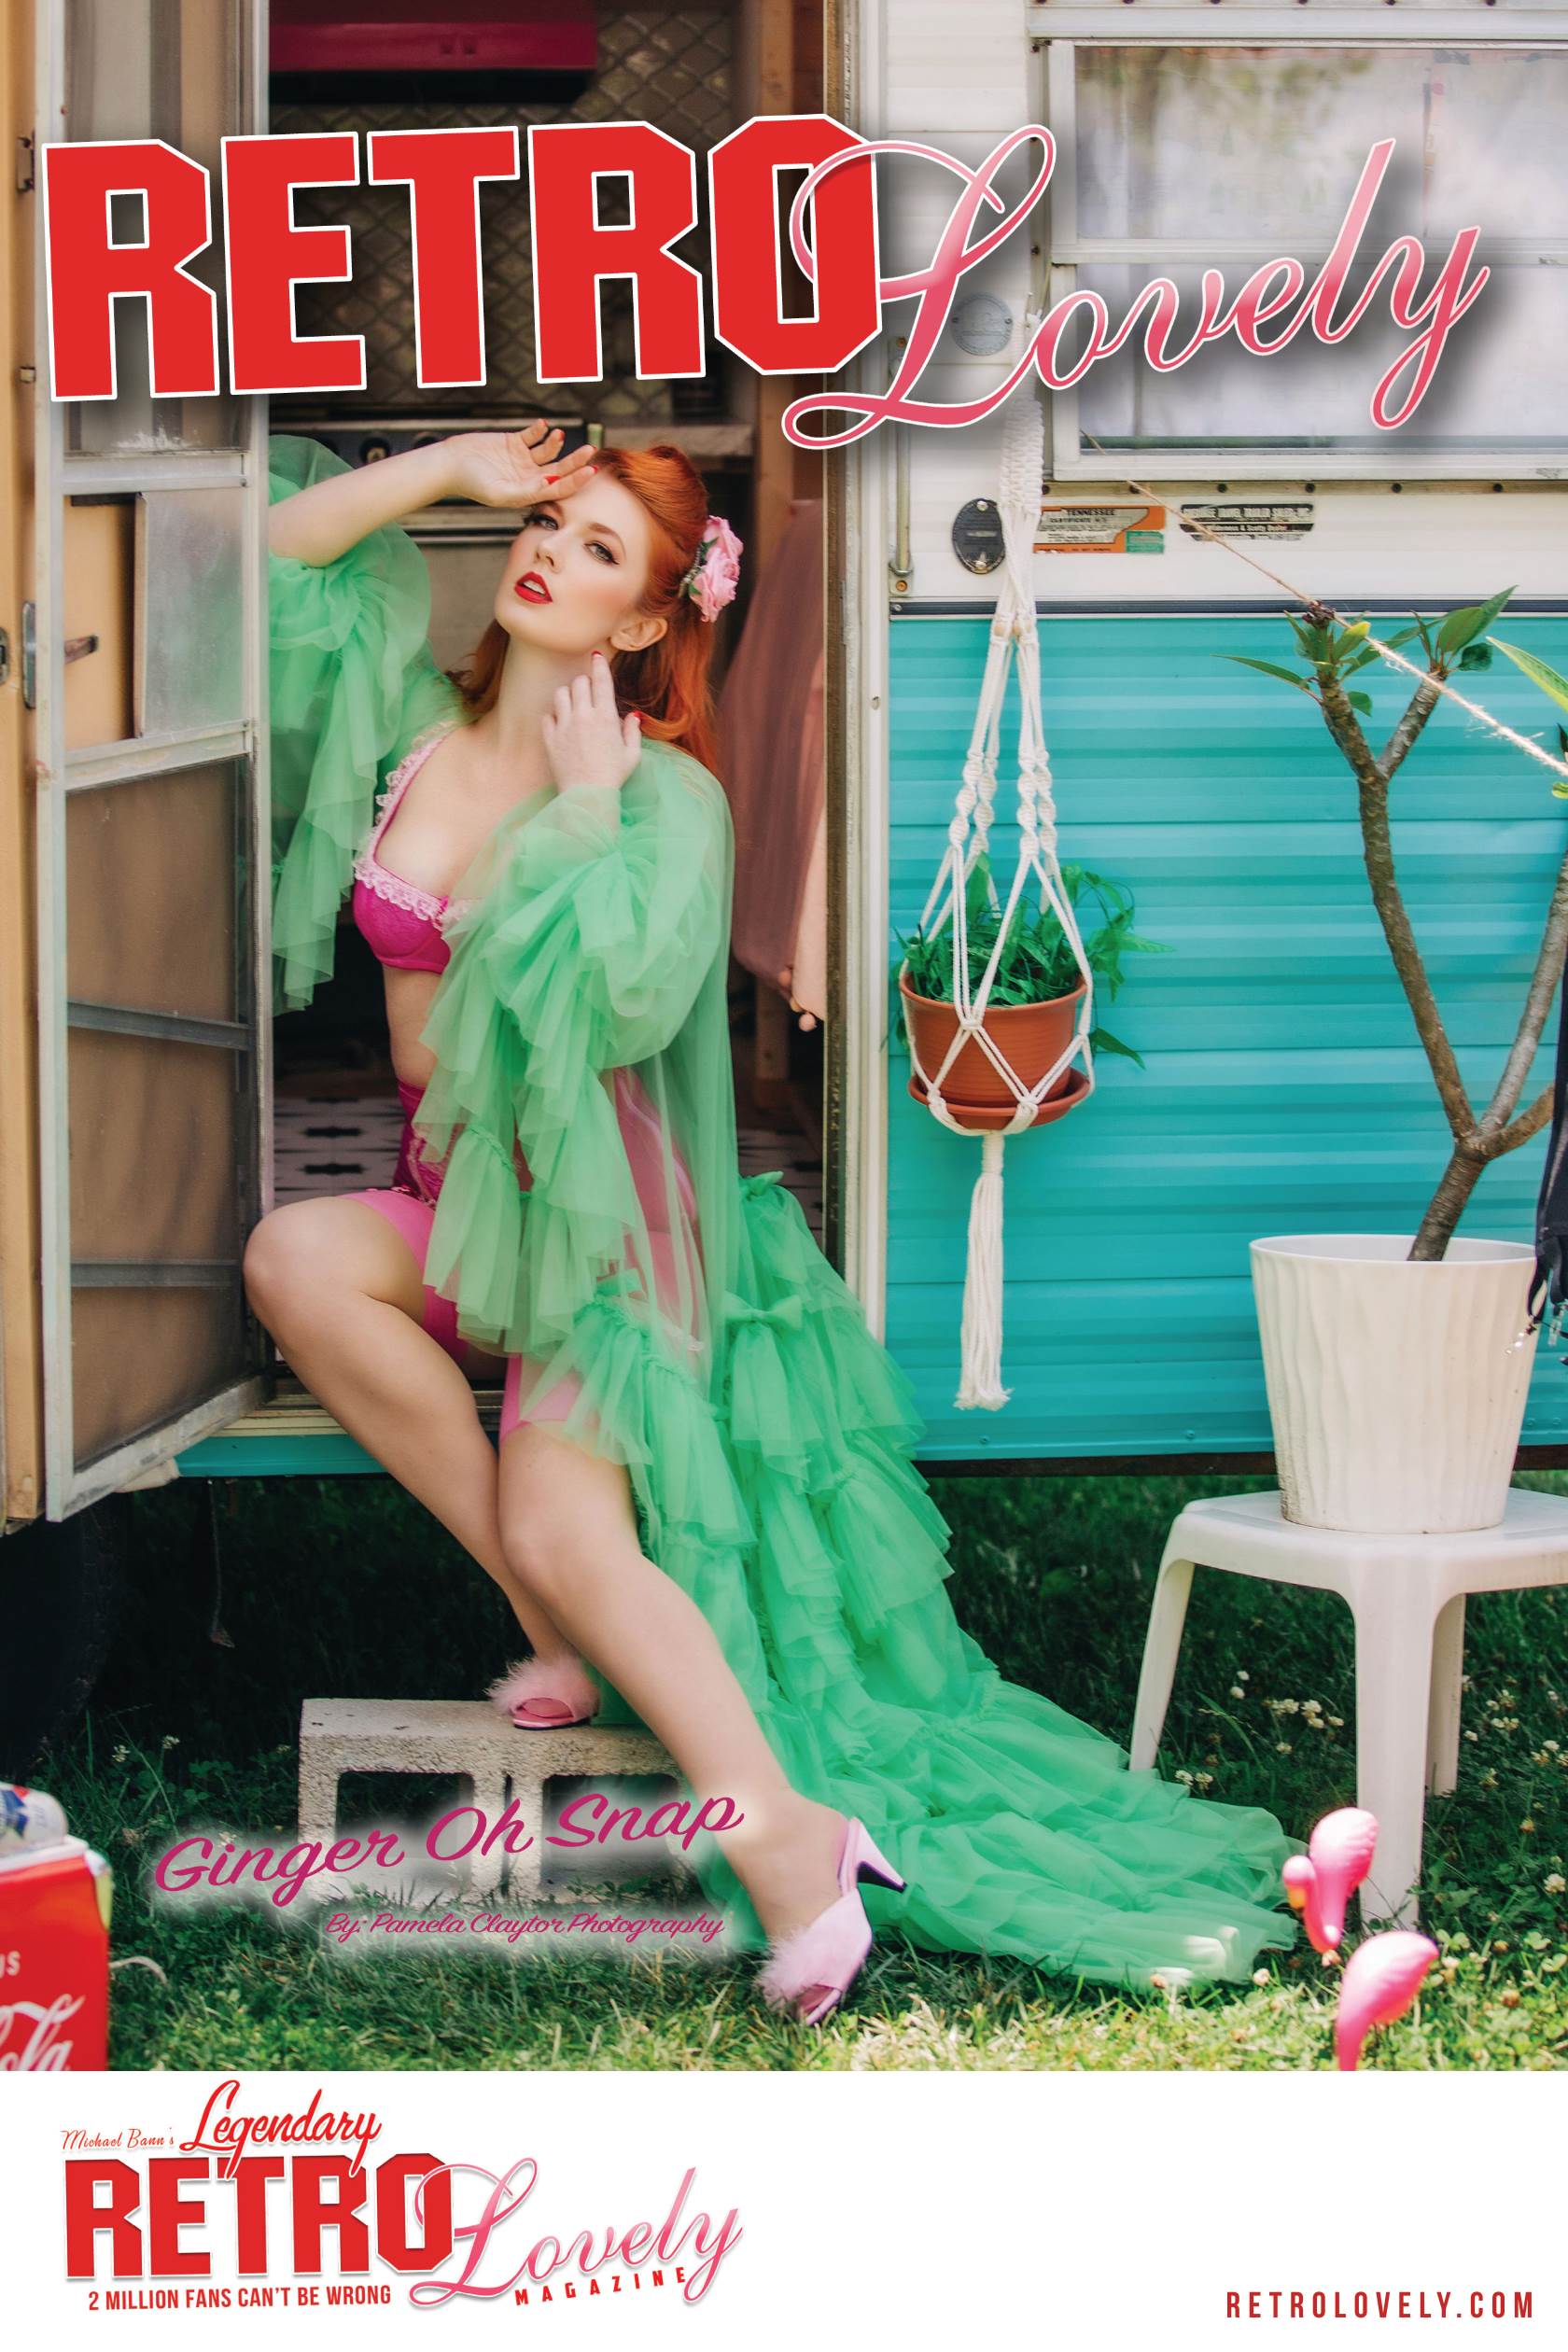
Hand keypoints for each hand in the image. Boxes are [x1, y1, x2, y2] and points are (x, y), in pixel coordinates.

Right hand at [443, 421, 595, 511]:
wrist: (449, 463)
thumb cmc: (471, 482)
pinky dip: (539, 430)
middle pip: (559, 470)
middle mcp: (528, 478)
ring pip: (547, 451)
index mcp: (528, 493)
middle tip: (590, 450)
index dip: (576, 481)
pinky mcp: (513, 443)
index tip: (590, 470)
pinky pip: (532, 435)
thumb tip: (551, 483)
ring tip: (558, 435)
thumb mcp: (500, 491)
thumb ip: (526, 491)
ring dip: (555, 443)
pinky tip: (543, 425)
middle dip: (575, 461)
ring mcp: (521, 460)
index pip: (559, 488)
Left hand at [542, 652, 643, 793]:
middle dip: (584, 683)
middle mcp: (584, 716)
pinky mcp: (550, 738)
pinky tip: (561, 725)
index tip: (596, 656)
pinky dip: (554, 717)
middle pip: (579, 682)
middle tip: (588, 693)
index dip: (599, 664)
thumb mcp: (632, 755)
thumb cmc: (612, 777)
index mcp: (606, 717)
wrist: (587, 796)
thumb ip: (632, 731)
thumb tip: (633, 716)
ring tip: (573, 706)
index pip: (602, 680)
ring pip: (561, 693)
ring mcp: (565, 726)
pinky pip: (548, 715)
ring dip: (568, 695)